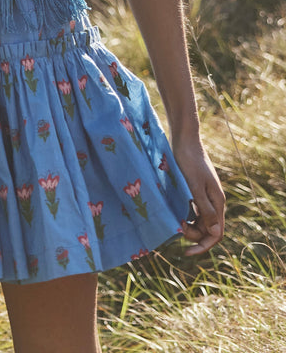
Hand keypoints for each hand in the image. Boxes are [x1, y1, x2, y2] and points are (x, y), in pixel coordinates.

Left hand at [172, 136, 224, 255]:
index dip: (203, 246)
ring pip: (199, 219)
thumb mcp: (195, 186)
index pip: (216, 233)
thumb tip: (215, 233)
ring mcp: (205, 195)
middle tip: (175, 228)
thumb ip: (205, 208)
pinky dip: (185, 214)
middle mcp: (214, 201)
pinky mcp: (195, 189)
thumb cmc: (189, 161)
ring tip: (173, 222)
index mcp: (217, 202)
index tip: (186, 252)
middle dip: (192, 234)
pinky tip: (174, 213)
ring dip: (188, 225)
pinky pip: (193, 209)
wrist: (185, 139)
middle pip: (207, 228)